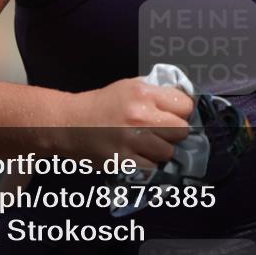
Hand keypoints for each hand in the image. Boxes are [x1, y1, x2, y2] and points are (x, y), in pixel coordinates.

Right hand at [57, 78, 194, 169]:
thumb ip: (157, 93)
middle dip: (175, 132)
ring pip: (169, 152)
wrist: (69, 123)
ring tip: (148, 144)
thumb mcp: (130, 87)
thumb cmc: (102, 104)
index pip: (186, 106)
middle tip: (162, 131)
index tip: (175, 115)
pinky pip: (152, 166)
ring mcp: (133, 141)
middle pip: (182, 131)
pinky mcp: (124, 161)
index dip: (183, 112)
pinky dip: (148, 163)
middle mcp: (141, 116)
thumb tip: (184, 102)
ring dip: (161, 150)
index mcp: (144, 93)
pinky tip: (137, 154)